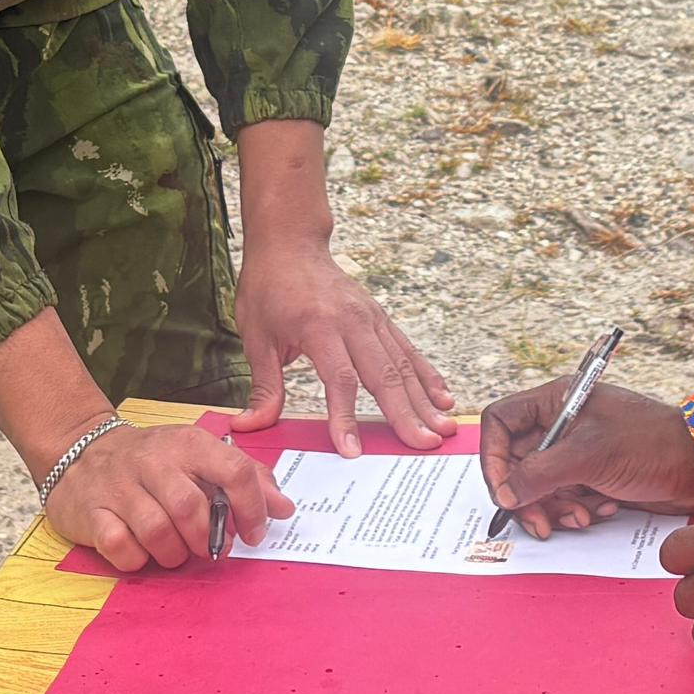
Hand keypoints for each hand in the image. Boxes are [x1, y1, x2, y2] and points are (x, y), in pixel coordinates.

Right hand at [45, 418, 293, 572]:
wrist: (80, 452)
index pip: (234, 472)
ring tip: (174, 551)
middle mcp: (153, 460)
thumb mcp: (199, 456)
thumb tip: (284, 508)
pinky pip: (122, 547)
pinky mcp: (92, 512)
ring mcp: (119, 486)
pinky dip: (138, 559)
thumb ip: (245, 478)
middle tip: (207, 548)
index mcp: (188, 443)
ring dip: (174, 553)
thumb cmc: (155, 463)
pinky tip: (141, 551)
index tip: (252, 535)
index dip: (251, 509)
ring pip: (158, 533)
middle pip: (192, 509)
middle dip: (206, 540)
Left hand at [234, 235, 455, 451]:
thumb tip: (250, 425)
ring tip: (443, 428)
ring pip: (403, 364)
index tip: (353, 449)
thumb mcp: (256, 336)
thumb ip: (263, 385)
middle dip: (405, 414)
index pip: (339, 378)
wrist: (290, 243)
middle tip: (423, 445)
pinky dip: (427, 375)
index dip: (346, 416)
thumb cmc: (269, 287)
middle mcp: (352, 320)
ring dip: (424, 399)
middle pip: (384, 374)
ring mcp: (371, 317)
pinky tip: (443, 398)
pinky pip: (407, 349)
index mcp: (319, 326)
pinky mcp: (380, 317)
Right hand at [481, 378, 693, 538]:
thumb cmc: (650, 445)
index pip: (502, 423)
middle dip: (525, 496)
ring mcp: (577, 453)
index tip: (504, 491)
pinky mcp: (593, 478)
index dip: (493, 457)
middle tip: (541, 523)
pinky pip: (565, 500)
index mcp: (556, 403)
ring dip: (554, 508)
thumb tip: (505, 493)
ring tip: (581, 517)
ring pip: (538, 487)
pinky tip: (605, 510)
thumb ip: (540, 473)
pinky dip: (577, 511)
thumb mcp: (590, 455)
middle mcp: (561, 426)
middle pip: (515, 462)